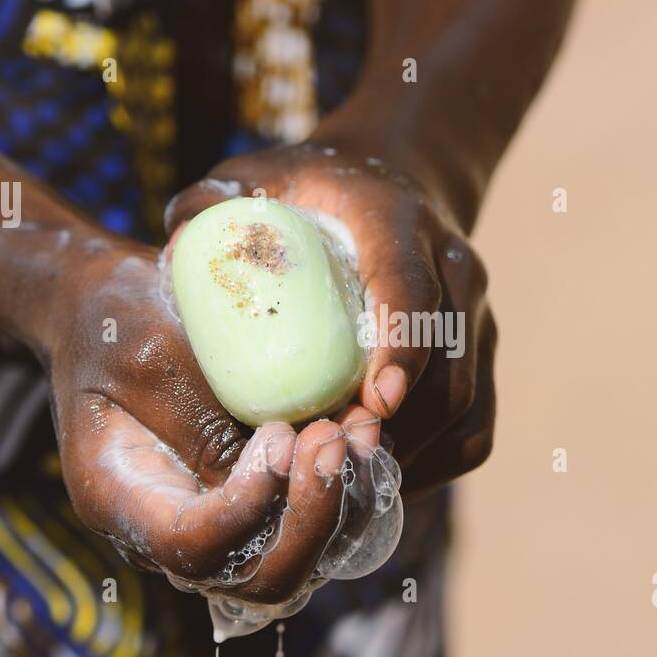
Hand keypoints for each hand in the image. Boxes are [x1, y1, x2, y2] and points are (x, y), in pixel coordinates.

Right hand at [42, 237, 383, 604]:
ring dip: (344, 502)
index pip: (193, 548)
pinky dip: (349, 486)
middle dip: (312, 518)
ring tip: (360, 425)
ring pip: (301, 559)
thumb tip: (280, 465)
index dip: (248, 508)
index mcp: (119, 501)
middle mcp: (169, 534)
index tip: (280, 436)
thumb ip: (204, 421)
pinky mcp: (257, 503)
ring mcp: (219, 526)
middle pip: (261, 578)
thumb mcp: (151, 354)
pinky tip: (361, 425)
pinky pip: (314, 523)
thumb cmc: (118, 321)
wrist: (110, 308)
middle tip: (332, 437)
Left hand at [164, 137, 496, 496]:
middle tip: (332, 460)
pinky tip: (375, 479)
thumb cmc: (310, 190)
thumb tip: (176, 253)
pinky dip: (433, 464)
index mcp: (400, 224)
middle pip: (449, 368)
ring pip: (465, 406)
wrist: (393, 182)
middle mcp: (455, 270)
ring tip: (344, 479)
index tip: (373, 403)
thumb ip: (215, 204)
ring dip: (411, 453)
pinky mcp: (480, 356)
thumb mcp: (259, 178)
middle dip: (399, 427)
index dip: (400, 350)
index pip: (412, 291)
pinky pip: (474, 429)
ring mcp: (476, 318)